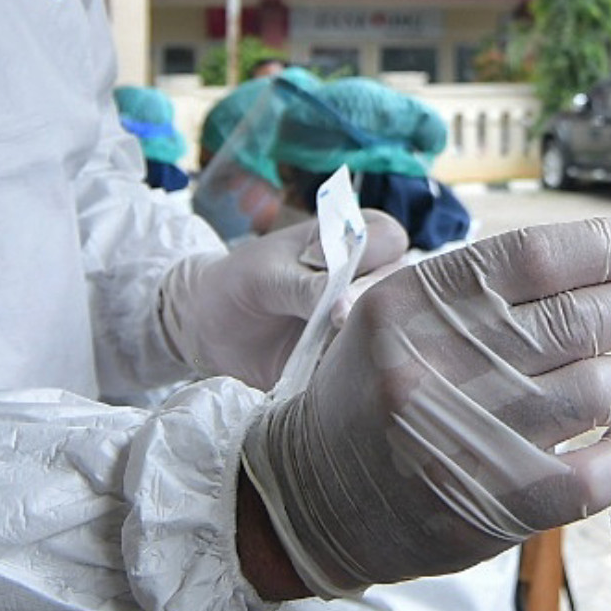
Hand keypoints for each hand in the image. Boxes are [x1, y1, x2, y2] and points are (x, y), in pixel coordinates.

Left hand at [160, 210, 406, 389]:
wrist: (212, 328)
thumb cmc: (242, 282)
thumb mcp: (268, 276)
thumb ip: (307, 288)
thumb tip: (344, 309)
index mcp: (351, 239)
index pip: (388, 238)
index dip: (370, 255)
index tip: (329, 272)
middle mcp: (368, 278)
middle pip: (397, 286)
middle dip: (368, 302)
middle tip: (335, 318)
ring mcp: (363, 319)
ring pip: (390, 328)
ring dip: (364, 339)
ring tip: (326, 346)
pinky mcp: (352, 356)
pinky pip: (366, 364)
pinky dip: (352, 371)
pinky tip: (327, 372)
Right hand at [241, 215, 610, 597]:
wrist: (314, 496)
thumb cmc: (377, 390)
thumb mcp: (401, 312)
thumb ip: (484, 287)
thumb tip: (608, 257)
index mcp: (413, 302)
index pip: (538, 256)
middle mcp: (436, 365)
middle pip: (579, 317)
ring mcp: (465, 439)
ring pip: (598, 389)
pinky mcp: (492, 506)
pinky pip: (596, 473)